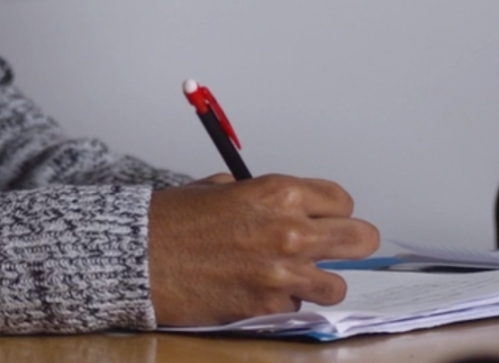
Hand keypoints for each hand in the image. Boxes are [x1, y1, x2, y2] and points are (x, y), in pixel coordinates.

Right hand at [148, 174, 379, 325]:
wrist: (138, 257)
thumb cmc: (173, 221)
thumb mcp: (223, 189)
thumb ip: (264, 197)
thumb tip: (289, 208)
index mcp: (280, 193)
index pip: (343, 202)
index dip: (334, 211)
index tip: (325, 218)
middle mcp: (290, 231)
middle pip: (360, 239)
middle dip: (350, 243)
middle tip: (337, 248)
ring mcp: (282, 273)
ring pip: (337, 284)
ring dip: (319, 281)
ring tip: (297, 277)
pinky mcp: (266, 307)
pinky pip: (297, 308)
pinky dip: (284, 303)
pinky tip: (259, 291)